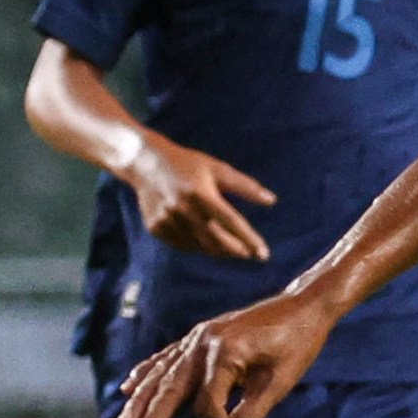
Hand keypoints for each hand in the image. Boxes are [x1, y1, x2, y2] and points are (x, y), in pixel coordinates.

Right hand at [114, 292, 337, 417]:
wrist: (304, 305)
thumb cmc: (297, 345)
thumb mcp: (280, 383)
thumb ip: (250, 417)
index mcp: (223, 353)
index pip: (207, 403)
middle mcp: (203, 342)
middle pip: (171, 387)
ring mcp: (197, 336)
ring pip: (162, 373)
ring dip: (141, 401)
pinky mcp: (200, 335)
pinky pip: (166, 357)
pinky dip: (147, 373)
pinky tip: (129, 387)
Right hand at [122, 134, 276, 262]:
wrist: (145, 163)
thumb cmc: (187, 164)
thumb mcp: (217, 169)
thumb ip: (245, 186)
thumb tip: (272, 200)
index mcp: (200, 193)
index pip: (231, 222)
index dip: (249, 240)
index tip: (263, 254)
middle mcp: (182, 209)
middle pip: (216, 240)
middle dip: (237, 251)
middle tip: (250, 254)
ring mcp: (167, 220)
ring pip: (200, 246)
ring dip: (219, 250)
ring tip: (232, 248)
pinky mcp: (156, 227)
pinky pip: (183, 245)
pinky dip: (198, 246)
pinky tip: (207, 241)